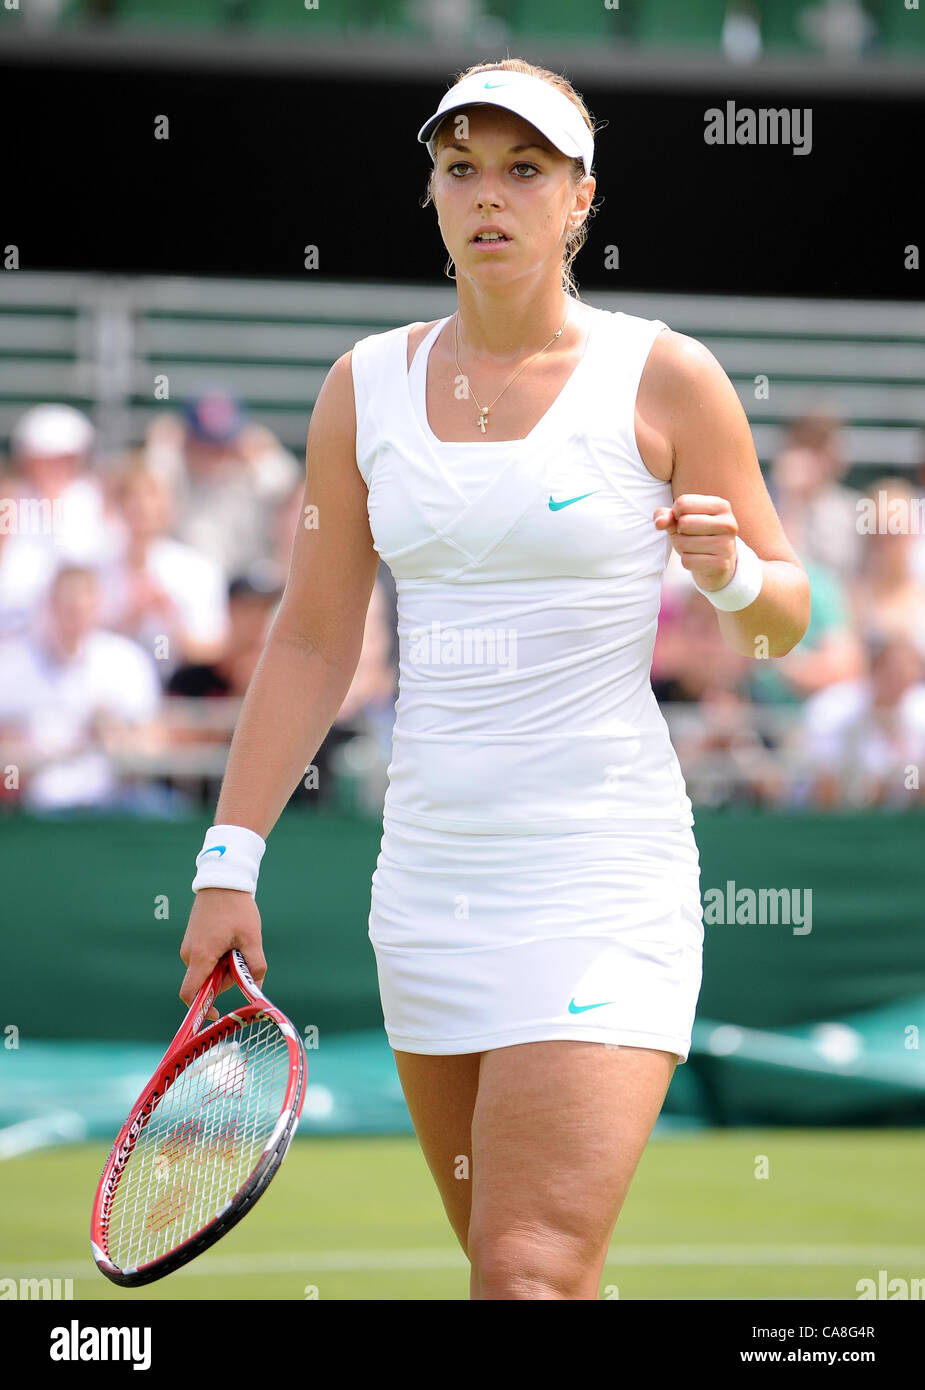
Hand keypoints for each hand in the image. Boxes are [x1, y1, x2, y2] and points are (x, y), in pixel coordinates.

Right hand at [179, 889, 265, 1019]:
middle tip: (242, 958)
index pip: (190, 994)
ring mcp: (188, 946)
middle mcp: (189, 954)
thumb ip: (255, 965)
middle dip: (226, 978)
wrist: (222, 880)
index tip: (218, 1013)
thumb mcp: (252, 938)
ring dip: (224, 966)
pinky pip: (204, 959)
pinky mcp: (192, 940)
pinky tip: (230, 938)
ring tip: (237, 942)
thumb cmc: (237, 908)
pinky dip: (219, 956)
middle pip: (205, 982)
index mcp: (201, 956)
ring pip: (206, 970)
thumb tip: (256, 987)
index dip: (202, 1008)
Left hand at [654, 493, 737, 591]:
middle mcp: (728, 523)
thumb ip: (666, 516)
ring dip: (681, 547)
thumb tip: (659, 522)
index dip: (675, 513)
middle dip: (679, 532)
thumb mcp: (680, 520)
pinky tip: (698, 559)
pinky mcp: (722, 564)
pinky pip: (687, 561)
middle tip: (689, 536)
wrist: (718, 561)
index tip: (683, 519)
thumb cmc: (696, 534)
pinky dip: (686, 561)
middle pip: (683, 523)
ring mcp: (727, 544)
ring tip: (694, 547)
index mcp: (721, 505)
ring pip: (683, 543)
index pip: (683, 503)